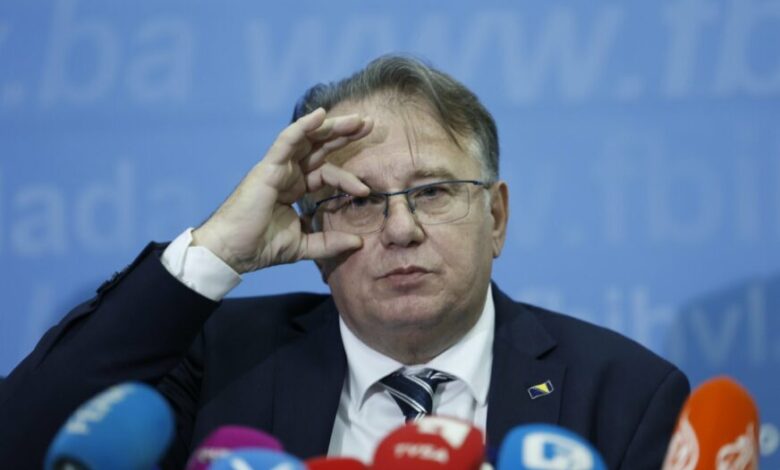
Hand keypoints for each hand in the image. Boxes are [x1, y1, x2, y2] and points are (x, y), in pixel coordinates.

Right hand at [192, 108, 372, 273]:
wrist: (233, 251)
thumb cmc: (261, 247)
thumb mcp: (304, 246)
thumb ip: (330, 243)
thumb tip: (359, 243)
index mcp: (295, 188)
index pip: (327, 172)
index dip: (348, 178)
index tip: (367, 190)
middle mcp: (288, 173)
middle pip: (321, 148)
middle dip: (345, 135)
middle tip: (371, 124)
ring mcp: (278, 167)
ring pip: (309, 139)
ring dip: (333, 127)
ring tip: (358, 120)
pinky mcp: (268, 166)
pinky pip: (287, 139)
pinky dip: (304, 126)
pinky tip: (321, 115)